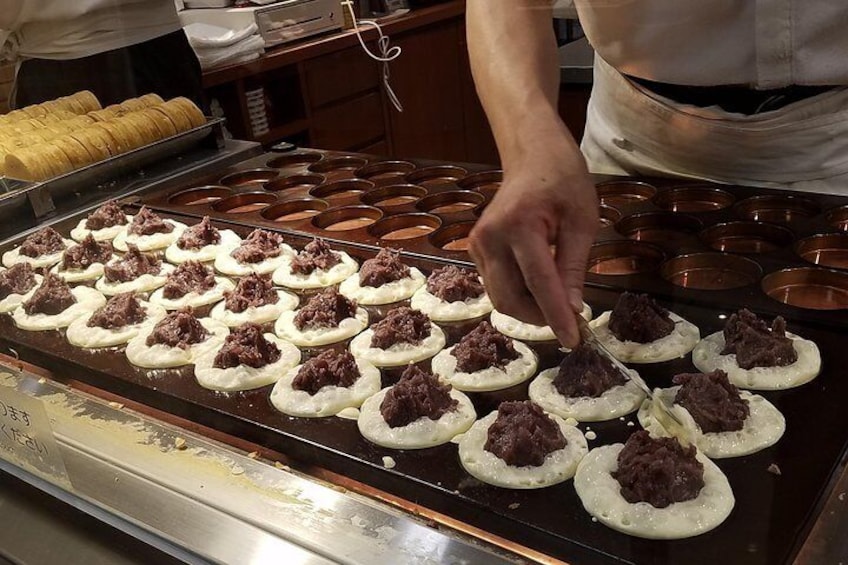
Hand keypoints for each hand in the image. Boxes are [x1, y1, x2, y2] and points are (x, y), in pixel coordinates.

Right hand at [469, 136, 597, 347]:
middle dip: (540, 317)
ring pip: (500, 297)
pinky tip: (539, 284)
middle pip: (510, 298)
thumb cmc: (563, 180)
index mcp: (519, 226)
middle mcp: (490, 238)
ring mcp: (477, 244)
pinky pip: (495, 285)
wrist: (532, 155)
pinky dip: (518, 294)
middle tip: (570, 319)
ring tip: (557, 300)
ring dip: (529, 308)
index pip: (539, 284)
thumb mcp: (581, 221)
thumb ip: (573, 267)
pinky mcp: (475, 249)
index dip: (557, 316)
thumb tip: (573, 310)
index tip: (575, 340)